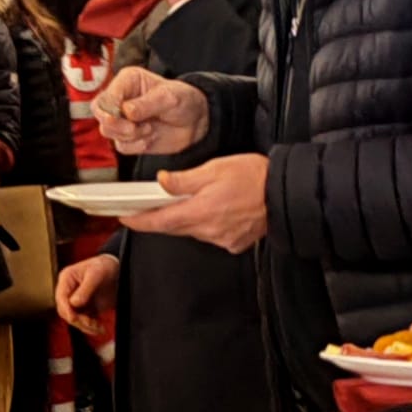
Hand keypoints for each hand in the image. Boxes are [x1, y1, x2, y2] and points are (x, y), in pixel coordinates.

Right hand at [56, 253, 118, 334]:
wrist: (119, 268)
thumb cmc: (105, 265)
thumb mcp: (96, 273)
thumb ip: (85, 289)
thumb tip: (74, 303)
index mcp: (67, 278)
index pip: (61, 297)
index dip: (66, 309)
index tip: (74, 318)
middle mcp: (70, 290)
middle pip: (66, 311)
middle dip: (77, 320)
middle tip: (91, 323)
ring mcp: (78, 300)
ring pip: (75, 319)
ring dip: (85, 326)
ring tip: (98, 327)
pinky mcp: (87, 307)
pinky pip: (85, 321)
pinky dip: (91, 327)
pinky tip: (100, 328)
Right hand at [93, 68, 209, 154]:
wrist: (197, 120)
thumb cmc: (184, 99)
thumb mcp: (169, 96)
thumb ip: (147, 104)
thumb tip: (126, 112)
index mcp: (127, 82)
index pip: (105, 97)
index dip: (108, 109)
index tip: (119, 117)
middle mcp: (121, 100)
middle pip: (101, 115)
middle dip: (116, 125)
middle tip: (133, 128)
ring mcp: (124, 120)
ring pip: (109, 132)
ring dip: (129, 135)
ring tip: (149, 129)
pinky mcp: (130, 137)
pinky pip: (122, 146)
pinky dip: (135, 146)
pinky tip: (149, 138)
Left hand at [121, 153, 267, 251]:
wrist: (285, 194)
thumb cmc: (254, 177)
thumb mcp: (214, 169)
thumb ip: (184, 180)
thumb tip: (162, 183)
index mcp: (200, 211)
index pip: (159, 221)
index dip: (139, 221)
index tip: (125, 218)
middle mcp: (208, 230)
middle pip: (174, 227)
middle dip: (160, 218)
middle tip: (149, 206)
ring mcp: (222, 239)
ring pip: (192, 231)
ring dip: (185, 218)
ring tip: (192, 200)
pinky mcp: (233, 242)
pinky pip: (211, 235)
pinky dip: (206, 224)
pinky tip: (215, 210)